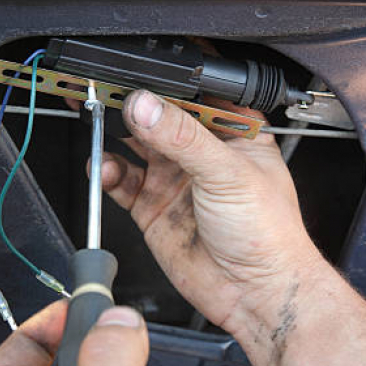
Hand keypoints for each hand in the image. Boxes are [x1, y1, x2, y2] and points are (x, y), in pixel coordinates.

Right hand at [96, 90, 323, 334]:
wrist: (255, 294)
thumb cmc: (268, 233)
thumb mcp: (228, 172)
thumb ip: (183, 137)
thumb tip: (145, 106)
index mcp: (231, 132)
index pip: (192, 93)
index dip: (164, 81)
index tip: (136, 72)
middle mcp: (200, 151)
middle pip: (157, 115)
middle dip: (130, 104)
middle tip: (104, 93)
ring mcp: (175, 178)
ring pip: (133, 145)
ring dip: (113, 135)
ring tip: (98, 126)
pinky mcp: (153, 206)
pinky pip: (121, 179)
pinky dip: (107, 171)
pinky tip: (104, 167)